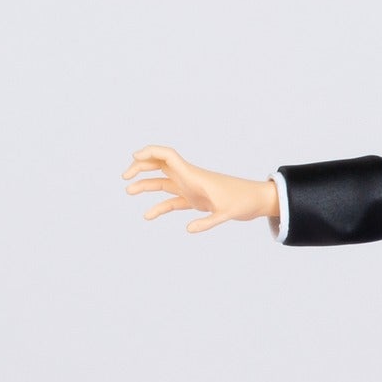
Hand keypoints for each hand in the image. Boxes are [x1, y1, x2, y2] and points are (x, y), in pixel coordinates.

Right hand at [122, 145, 278, 233]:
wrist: (256, 201)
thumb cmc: (243, 202)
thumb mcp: (228, 213)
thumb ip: (209, 221)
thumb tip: (189, 229)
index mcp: (194, 175)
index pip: (168, 156)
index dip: (150, 153)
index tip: (134, 157)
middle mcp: (189, 178)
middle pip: (160, 166)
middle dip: (141, 168)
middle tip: (125, 177)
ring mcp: (191, 189)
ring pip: (163, 183)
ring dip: (146, 185)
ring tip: (128, 191)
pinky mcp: (195, 200)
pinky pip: (172, 201)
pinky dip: (159, 206)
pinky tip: (148, 215)